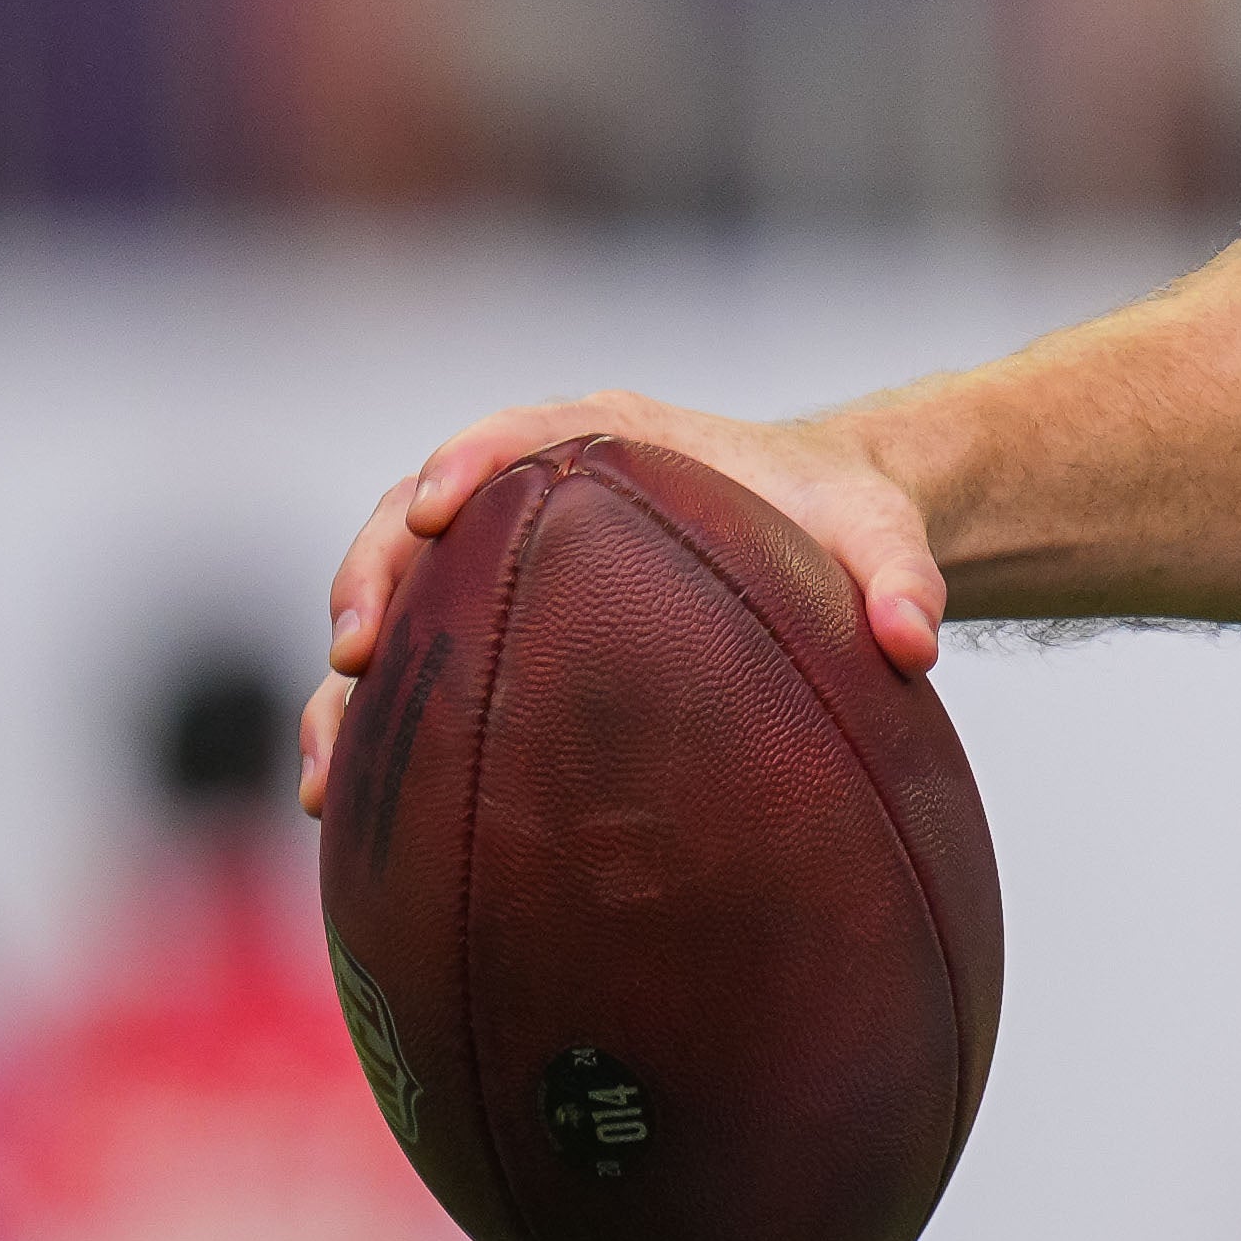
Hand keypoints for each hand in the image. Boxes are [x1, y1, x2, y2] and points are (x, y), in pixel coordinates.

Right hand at [309, 393, 941, 814]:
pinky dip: (375, 728)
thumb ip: (903, 577)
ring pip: (394, 604)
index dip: (465, 463)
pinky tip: (348, 808)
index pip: (516, 432)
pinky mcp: (491, 626)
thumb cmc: (840, 516)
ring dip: (349, 682)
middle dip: (372, 576)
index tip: (437, 508)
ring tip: (326, 769)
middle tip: (359, 651)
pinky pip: (418, 670)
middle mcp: (533, 491)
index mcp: (610, 439)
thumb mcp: (883, 535)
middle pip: (414, 517)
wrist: (819, 530)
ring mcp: (500, 561)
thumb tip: (915, 644)